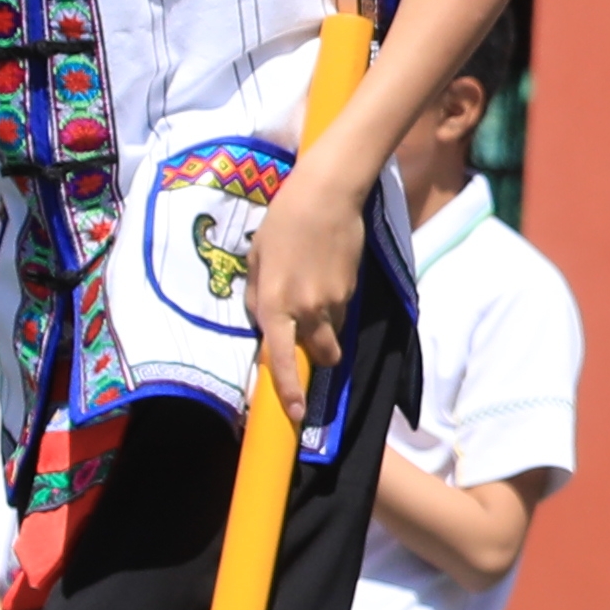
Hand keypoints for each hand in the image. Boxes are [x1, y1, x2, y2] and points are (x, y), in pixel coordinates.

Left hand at [248, 165, 364, 409]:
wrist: (328, 195)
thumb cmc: (282, 223)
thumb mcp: (257, 259)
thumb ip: (257, 295)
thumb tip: (263, 319)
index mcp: (275, 304)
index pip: (281, 357)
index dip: (288, 389)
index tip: (294, 414)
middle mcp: (306, 309)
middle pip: (322, 355)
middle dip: (318, 356)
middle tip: (310, 340)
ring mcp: (334, 300)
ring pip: (332, 331)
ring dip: (325, 325)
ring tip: (315, 288)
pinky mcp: (353, 288)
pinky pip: (342, 309)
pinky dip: (334, 302)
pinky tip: (326, 271)